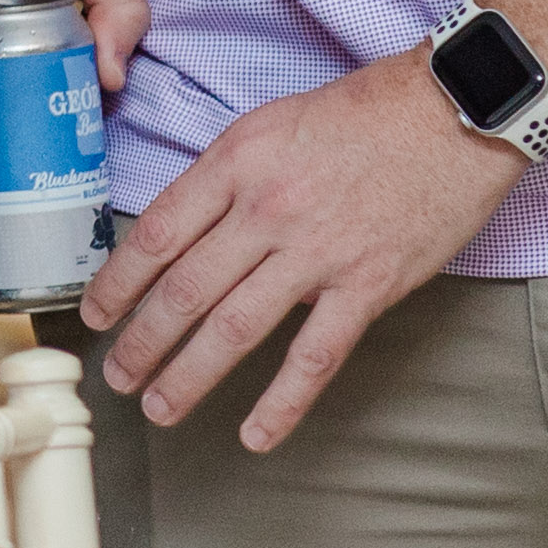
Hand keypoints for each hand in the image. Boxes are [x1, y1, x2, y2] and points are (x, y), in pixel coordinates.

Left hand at [78, 54, 516, 448]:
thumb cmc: (362, 114)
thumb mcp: (270, 126)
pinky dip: (282, 402)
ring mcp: (317, 252)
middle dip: (142, 341)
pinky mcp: (368, 286)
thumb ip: (226, 179)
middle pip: (185, 288)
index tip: (94, 314)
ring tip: (159, 408)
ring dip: (190, 375)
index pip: (157, 234)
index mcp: (235, 164)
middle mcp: (266, 210)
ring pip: (236, 328)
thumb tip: (184, 231)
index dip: (118, 282)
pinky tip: (255, 435)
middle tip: (115, 377)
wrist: (452, 112)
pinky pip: (315, 356)